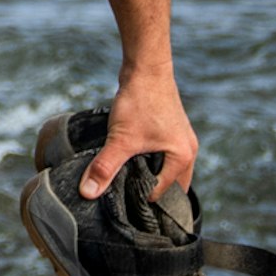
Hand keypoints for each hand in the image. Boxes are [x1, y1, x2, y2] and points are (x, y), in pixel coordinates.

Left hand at [84, 61, 197, 204]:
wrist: (145, 70)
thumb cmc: (140, 103)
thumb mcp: (120, 139)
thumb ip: (104, 167)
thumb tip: (87, 194)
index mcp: (183, 158)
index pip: (162, 193)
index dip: (139, 200)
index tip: (118, 205)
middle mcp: (188, 152)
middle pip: (170, 186)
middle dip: (148, 194)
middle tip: (122, 201)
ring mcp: (180, 141)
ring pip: (165, 172)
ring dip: (148, 178)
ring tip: (123, 185)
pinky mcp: (169, 132)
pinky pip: (161, 158)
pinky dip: (147, 164)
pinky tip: (128, 165)